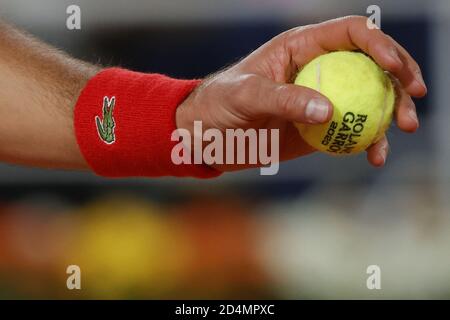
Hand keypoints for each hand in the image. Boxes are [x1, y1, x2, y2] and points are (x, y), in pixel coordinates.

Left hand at [176, 16, 426, 171]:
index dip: (380, 45)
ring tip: (404, 129)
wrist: (209, 136)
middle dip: (401, 78)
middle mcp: (320, 68)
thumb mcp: (245, 96)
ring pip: (371, 99)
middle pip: (373, 65)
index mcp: (303, 47)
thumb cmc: (220, 105)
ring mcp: (324, 98)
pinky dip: (370, 141)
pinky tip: (375, 155)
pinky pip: (354, 130)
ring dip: (393, 112)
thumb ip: (283, 99)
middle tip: (415, 100)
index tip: (396, 69)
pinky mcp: (321, 127)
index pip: (352, 34)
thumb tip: (328, 110)